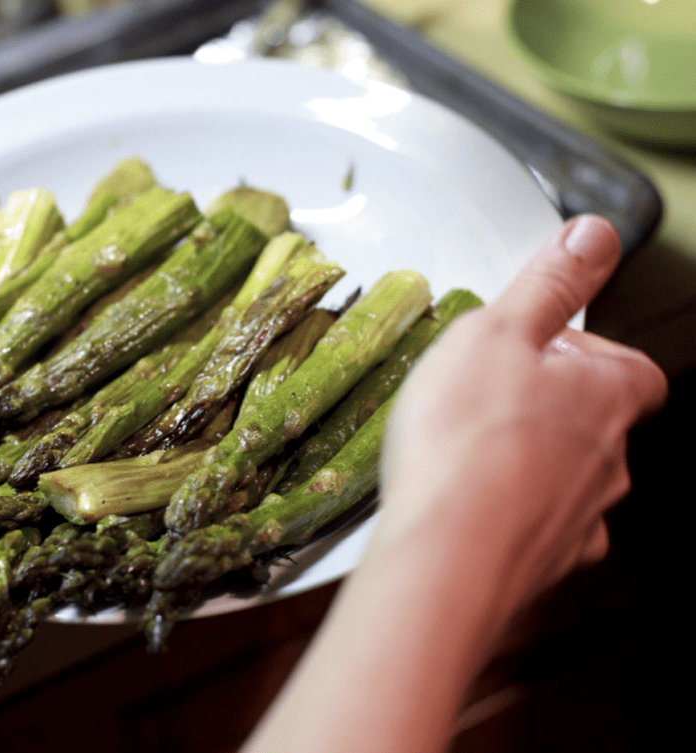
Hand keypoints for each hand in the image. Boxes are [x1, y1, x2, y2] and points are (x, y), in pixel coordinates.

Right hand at [379, 213, 666, 619]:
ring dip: (533, 466)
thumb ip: (549, 284)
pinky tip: (470, 510)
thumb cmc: (466, 443)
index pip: (636, 371)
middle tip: (494, 399)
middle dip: (555, 410)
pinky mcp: (542, 566)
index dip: (596, 357)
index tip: (548, 349)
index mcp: (605, 397)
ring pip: (570, 484)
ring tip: (473, 457)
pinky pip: (537, 535)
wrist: (445, 557)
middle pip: (600, 427)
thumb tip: (596, 235)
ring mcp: (578, 520)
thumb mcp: (497, 333)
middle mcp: (607, 463)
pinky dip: (512, 520)